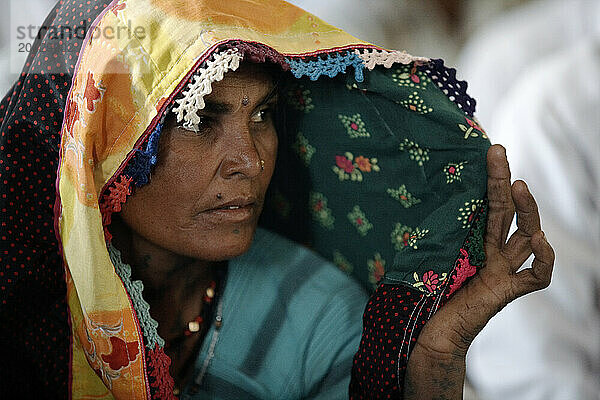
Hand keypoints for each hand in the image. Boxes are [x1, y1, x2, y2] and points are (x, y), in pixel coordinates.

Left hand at [403, 145, 554, 398]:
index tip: (488, 153)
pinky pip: (535, 276)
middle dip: (503, 182)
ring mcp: (502, 272)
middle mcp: (492, 254)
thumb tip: (416, 197)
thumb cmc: (420, 296)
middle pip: (506, 213)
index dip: (490, 180)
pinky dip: (543, 259)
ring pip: (525, 236)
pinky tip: (539, 240)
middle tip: (498, 152)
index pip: (487, 205)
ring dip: (527, 210)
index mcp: (473, 242)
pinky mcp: (506, 292)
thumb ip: (429, 230)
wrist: (424, 335)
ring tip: (518, 184)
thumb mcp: (422, 253)